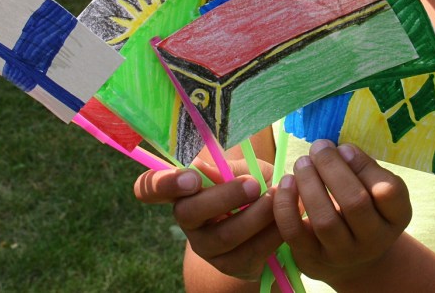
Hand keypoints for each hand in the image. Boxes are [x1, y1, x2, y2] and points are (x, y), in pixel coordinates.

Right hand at [134, 159, 284, 280]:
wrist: (276, 220)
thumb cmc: (254, 186)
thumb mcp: (246, 169)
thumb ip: (230, 168)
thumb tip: (203, 168)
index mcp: (183, 189)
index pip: (149, 188)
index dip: (162, 184)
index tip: (191, 178)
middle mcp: (187, 220)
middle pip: (188, 212)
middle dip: (223, 197)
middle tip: (253, 184)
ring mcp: (206, 246)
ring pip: (224, 236)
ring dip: (255, 215)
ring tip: (276, 198)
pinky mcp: (230, 266)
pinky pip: (250, 252)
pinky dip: (271, 233)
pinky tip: (284, 217)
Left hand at [272, 140, 411, 286]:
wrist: (351, 257)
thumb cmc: (363, 207)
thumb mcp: (373, 188)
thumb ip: (361, 168)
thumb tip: (335, 149)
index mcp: (396, 216)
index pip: (389, 191)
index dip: (363, 165)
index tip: (344, 148)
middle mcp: (375, 240)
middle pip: (355, 203)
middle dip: (331, 168)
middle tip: (318, 147)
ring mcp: (344, 253)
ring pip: (325, 220)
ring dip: (309, 183)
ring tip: (302, 162)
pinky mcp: (313, 258)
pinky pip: (294, 233)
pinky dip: (286, 204)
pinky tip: (287, 182)